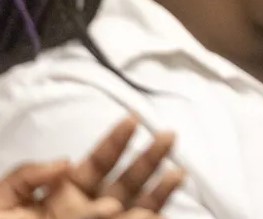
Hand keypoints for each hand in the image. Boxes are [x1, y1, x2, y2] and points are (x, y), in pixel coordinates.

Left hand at [0, 118, 182, 218]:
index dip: (115, 142)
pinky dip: (154, 215)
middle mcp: (90, 211)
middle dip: (148, 158)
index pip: (97, 164)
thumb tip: (66, 162)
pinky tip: (160, 208)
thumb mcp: (2, 203)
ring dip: (159, 189)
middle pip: (126, 180)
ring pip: (139, 205)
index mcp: (64, 196)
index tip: (132, 120)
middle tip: (168, 136)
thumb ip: (27, 176)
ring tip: (177, 172)